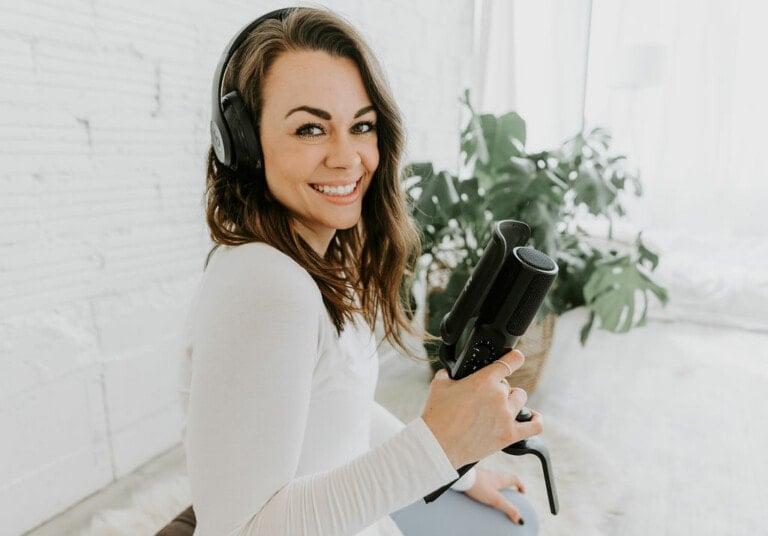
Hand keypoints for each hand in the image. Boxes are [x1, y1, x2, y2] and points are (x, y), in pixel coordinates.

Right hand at [421, 349, 542, 467]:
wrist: (437, 445)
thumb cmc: (436, 415)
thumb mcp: (439, 384)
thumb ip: (451, 373)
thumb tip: (453, 372)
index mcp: (484, 380)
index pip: (510, 361)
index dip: (514, 357)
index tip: (516, 357)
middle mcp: (499, 396)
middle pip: (509, 385)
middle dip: (498, 389)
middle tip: (483, 399)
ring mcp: (506, 416)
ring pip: (520, 400)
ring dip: (510, 401)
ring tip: (497, 409)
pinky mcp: (509, 435)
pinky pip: (535, 425)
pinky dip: (536, 419)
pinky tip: (532, 417)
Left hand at [463, 468, 526, 524]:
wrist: (460, 477)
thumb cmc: (478, 486)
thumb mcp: (496, 500)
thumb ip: (509, 509)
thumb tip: (520, 520)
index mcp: (500, 479)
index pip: (514, 479)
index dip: (520, 485)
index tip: (522, 493)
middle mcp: (492, 475)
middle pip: (504, 480)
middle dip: (507, 488)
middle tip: (508, 498)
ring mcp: (482, 476)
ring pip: (492, 481)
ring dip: (495, 489)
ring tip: (493, 500)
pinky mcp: (473, 478)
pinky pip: (482, 483)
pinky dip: (484, 490)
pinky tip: (479, 497)